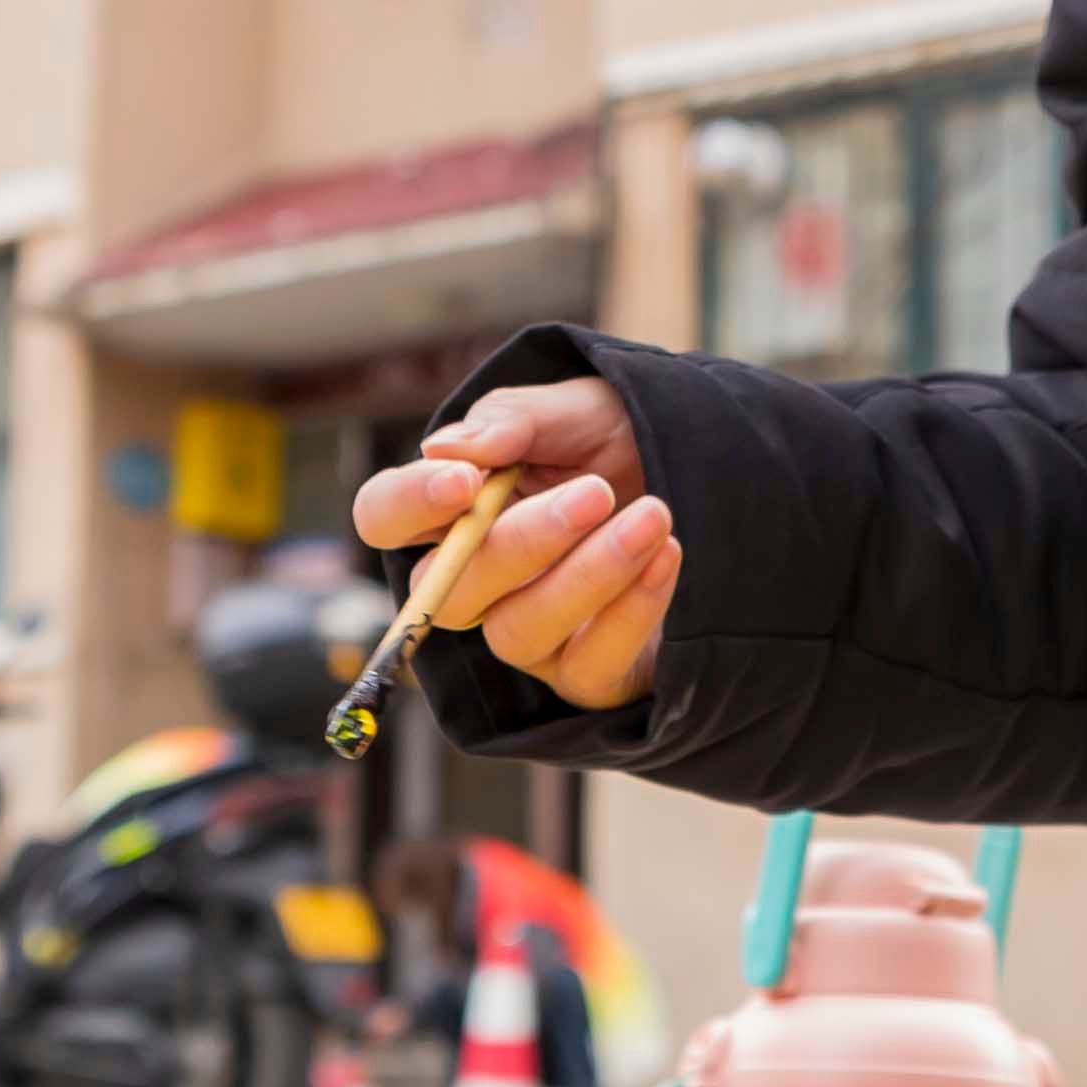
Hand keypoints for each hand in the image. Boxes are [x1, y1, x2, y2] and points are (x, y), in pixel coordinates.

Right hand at [351, 378, 681, 714]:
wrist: (703, 476)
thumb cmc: (612, 443)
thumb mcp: (574, 410)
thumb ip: (512, 421)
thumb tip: (445, 448)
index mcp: (450, 510)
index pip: (383, 517)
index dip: (410, 504)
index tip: (466, 481)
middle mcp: (472, 582)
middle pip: (448, 591)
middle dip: (522, 543)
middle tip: (597, 492)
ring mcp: (525, 634)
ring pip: (516, 633)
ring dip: (588, 576)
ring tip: (652, 517)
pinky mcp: (584, 675)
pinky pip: (588, 667)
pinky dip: (631, 611)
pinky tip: (665, 556)